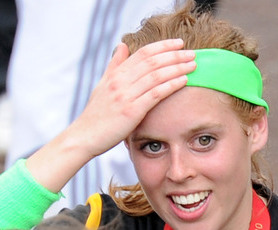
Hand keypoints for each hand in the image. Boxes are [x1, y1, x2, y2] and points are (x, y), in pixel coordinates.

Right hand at [70, 38, 196, 157]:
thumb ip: (115, 65)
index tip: (179, 44)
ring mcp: (125, 95)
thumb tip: (122, 45)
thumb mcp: (103, 85)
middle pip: (152, 61)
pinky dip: (171, 85)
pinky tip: (184, 80)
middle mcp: (120, 81)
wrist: (85, 136)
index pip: (143, 53)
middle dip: (175, 55)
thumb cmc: (96, 114)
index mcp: (116, 74)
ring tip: (193, 65)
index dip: (163, 46)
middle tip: (192, 53)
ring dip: (177, 68)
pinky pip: (155, 94)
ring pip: (156, 75)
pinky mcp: (131, 111)